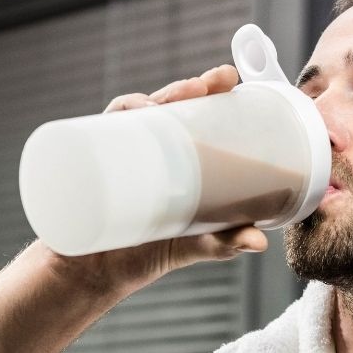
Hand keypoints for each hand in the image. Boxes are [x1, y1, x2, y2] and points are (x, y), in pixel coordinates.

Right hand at [44, 65, 269, 290]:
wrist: (96, 274)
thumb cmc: (150, 252)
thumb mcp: (197, 245)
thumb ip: (226, 242)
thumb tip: (260, 244)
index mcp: (178, 156)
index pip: (195, 112)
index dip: (209, 89)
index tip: (228, 78)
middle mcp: (149, 148)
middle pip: (165, 104)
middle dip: (184, 88)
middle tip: (204, 86)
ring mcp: (119, 154)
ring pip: (131, 113)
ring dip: (146, 100)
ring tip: (162, 106)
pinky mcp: (92, 165)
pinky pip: (97, 134)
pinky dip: (112, 121)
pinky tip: (126, 120)